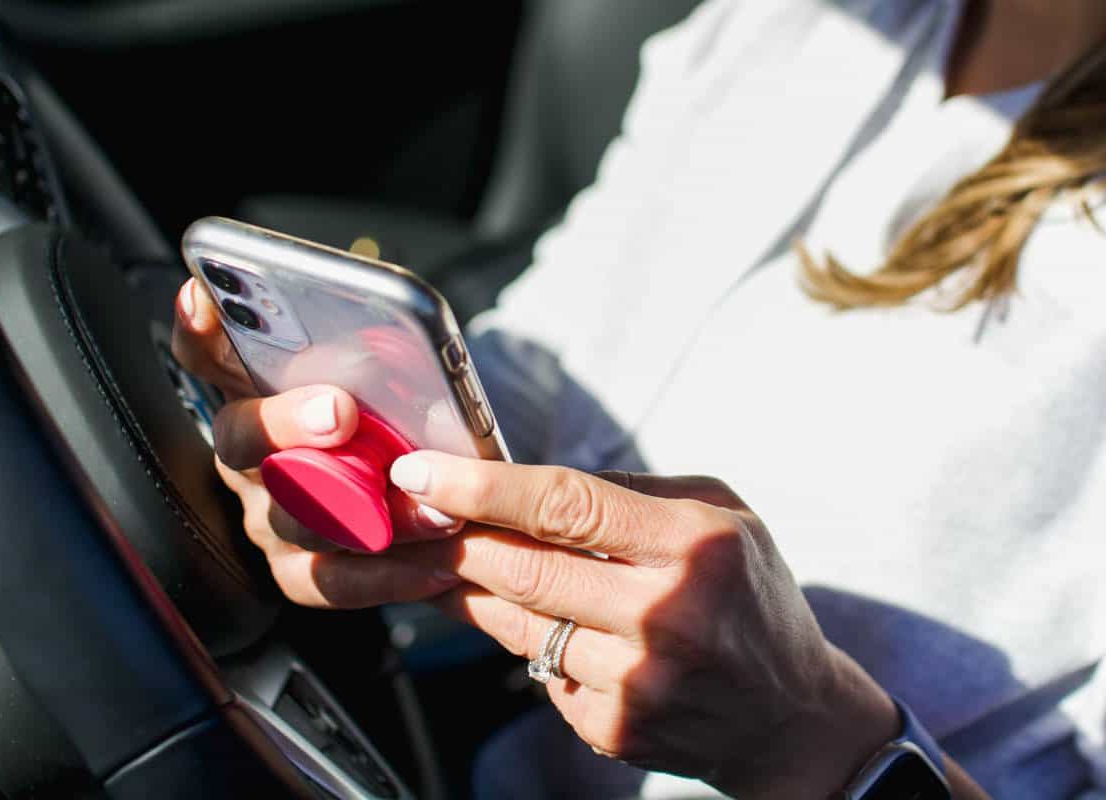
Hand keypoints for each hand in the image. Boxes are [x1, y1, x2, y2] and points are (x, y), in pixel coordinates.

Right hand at [171, 278, 464, 607]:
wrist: (432, 490)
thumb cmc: (400, 419)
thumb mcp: (386, 379)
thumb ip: (374, 357)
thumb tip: (393, 337)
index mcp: (256, 395)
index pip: (207, 355)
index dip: (198, 330)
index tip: (205, 298)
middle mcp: (248, 457)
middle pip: (241, 436)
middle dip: (288, 422)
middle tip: (341, 411)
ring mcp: (265, 516)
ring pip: (293, 517)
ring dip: (365, 512)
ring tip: (435, 508)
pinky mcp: (296, 570)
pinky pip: (331, 580)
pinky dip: (389, 575)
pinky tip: (439, 562)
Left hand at [383, 454, 899, 798]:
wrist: (788, 715)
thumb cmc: (748, 594)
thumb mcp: (717, 513)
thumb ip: (626, 492)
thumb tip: (522, 481)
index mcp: (694, 544)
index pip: (563, 505)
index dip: (481, 487)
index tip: (420, 472)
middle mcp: (665, 616)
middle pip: (524, 568)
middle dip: (455, 537)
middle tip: (412, 513)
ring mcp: (637, 682)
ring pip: (516, 621)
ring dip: (472, 586)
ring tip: (453, 559)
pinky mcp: (615, 726)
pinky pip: (538, 667)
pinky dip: (524, 635)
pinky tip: (539, 618)